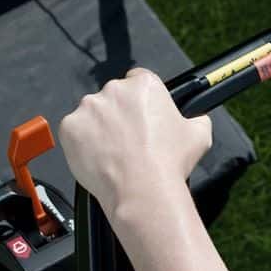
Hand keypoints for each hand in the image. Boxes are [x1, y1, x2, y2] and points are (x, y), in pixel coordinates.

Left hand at [59, 68, 211, 222]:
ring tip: (114, 154)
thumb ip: (197, 119)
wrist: (143, 191)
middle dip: (118, 115)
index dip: (140, 101)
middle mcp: (115, 89)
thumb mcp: (199, 136)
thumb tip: (198, 120)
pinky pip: (74, 132)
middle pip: (113, 97)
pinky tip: (98, 158)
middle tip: (129, 141)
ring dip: (99, 129)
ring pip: (92, 114)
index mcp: (145, 85)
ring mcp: (90, 107)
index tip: (141, 117)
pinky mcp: (70, 126)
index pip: (137, 80)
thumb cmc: (168, 163)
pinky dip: (81, 143)